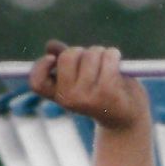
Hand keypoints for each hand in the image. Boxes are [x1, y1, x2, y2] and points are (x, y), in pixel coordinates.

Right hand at [29, 40, 149, 131]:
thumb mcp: (81, 78)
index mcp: (59, 96)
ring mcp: (88, 97)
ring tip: (109, 67)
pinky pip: (108, 57)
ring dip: (102, 53)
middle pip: (68, 56)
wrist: (127, 119)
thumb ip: (67, 62)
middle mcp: (70, 99)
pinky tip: (118, 63)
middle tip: (93, 62)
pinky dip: (114, 55)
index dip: (40, 66)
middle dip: (82, 51)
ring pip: (91, 54)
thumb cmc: (103, 94)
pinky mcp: (107, 92)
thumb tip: (50, 46)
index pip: (37, 82)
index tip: (52, 58)